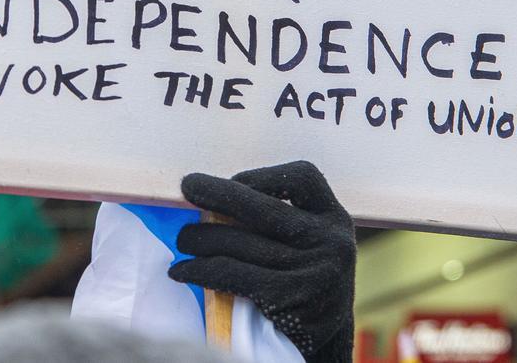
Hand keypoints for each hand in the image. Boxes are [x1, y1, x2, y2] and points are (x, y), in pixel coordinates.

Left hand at [168, 161, 354, 362]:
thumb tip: (211, 193)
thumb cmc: (302, 282)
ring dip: (199, 239)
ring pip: (239, 242)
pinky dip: (198, 270)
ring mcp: (312, 272)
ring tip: (182, 240)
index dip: (265, 175)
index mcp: (335, 220)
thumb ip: (280, 219)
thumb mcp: (309, 244)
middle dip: (217, 193)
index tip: (236, 180)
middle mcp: (330, 242)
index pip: (304, 178)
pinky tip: (181, 271)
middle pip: (264, 208)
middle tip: (187, 186)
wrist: (322, 343)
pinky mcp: (288, 299)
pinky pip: (230, 273)